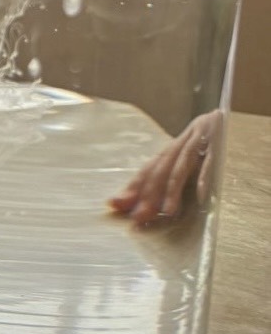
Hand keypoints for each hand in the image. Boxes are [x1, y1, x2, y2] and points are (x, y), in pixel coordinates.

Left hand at [109, 110, 222, 227]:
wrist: (219, 117)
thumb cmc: (198, 144)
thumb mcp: (179, 159)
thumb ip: (163, 177)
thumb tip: (142, 203)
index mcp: (168, 151)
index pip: (147, 170)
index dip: (132, 187)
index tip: (115, 204)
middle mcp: (178, 145)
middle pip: (160, 170)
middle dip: (148, 194)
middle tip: (139, 217)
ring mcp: (197, 143)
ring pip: (181, 167)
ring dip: (173, 190)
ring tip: (167, 211)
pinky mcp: (216, 143)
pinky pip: (210, 162)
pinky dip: (204, 177)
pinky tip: (200, 194)